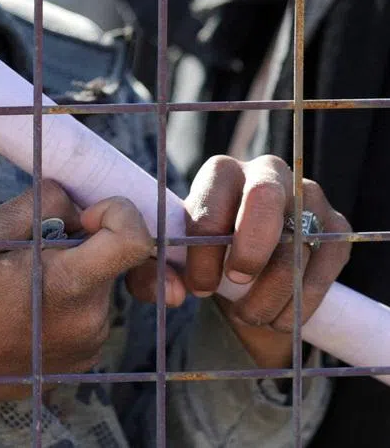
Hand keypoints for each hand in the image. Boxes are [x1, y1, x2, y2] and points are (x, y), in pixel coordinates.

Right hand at [0, 179, 155, 444]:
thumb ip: (38, 205)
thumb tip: (77, 202)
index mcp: (68, 285)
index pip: (134, 240)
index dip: (117, 213)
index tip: (82, 217)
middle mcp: (91, 318)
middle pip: (111, 256)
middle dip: (78, 241)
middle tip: (30, 250)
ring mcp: (92, 342)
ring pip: (99, 279)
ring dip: (72, 268)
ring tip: (22, 283)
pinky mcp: (88, 356)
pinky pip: (91, 307)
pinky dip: (69, 295)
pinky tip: (29, 307)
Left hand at [155, 155, 347, 368]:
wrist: (249, 260)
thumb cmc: (206, 252)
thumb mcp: (176, 258)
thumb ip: (157, 271)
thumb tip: (173, 291)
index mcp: (220, 172)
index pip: (210, 206)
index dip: (203, 254)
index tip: (199, 287)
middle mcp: (266, 172)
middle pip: (264, 198)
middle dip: (249, 249)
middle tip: (234, 285)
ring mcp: (307, 195)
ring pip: (298, 242)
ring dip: (274, 291)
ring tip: (252, 315)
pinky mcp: (335, 225)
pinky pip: (326, 263)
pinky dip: (304, 300)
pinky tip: (280, 319)